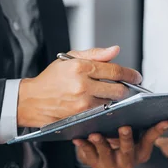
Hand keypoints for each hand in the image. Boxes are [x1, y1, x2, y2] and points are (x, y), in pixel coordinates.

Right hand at [17, 46, 141, 127]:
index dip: (130, 74)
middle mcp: (82, 85)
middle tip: (121, 87)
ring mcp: (81, 102)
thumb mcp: (69, 59)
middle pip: (118, 89)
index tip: (136, 76)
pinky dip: (103, 108)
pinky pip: (101, 112)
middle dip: (124, 88)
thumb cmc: (50, 79)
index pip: (115, 70)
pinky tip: (96, 104)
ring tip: (103, 95)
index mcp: (80, 67)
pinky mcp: (80, 116)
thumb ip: (95, 53)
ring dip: (112, 99)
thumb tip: (115, 50)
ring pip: (111, 102)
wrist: (32, 100)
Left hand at [73, 121, 167, 167]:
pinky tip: (78, 138)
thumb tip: (146, 105)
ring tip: (95, 134)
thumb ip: (138, 125)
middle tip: (124, 127)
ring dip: (101, 143)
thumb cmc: (118, 141)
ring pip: (106, 153)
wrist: (101, 157)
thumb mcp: (133, 135)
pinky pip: (89, 155)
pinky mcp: (96, 165)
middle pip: (128, 149)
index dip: (156, 131)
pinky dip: (84, 146)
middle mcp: (128, 161)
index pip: (149, 140)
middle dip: (126, 138)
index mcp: (140, 153)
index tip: (164, 120)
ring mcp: (112, 165)